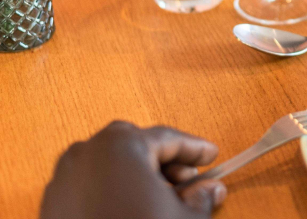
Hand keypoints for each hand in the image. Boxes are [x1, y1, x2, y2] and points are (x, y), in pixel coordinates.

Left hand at [40, 121, 226, 218]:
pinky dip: (113, 192)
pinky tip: (131, 212)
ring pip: (111, 165)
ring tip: (159, 202)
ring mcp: (63, 179)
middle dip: (165, 162)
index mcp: (122, 144)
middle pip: (137, 146)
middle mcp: (87, 152)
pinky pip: (90, 187)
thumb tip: (210, 190)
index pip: (168, 138)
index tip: (211, 156)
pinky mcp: (52, 206)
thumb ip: (202, 198)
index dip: (195, 149)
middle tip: (188, 182)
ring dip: (138, 177)